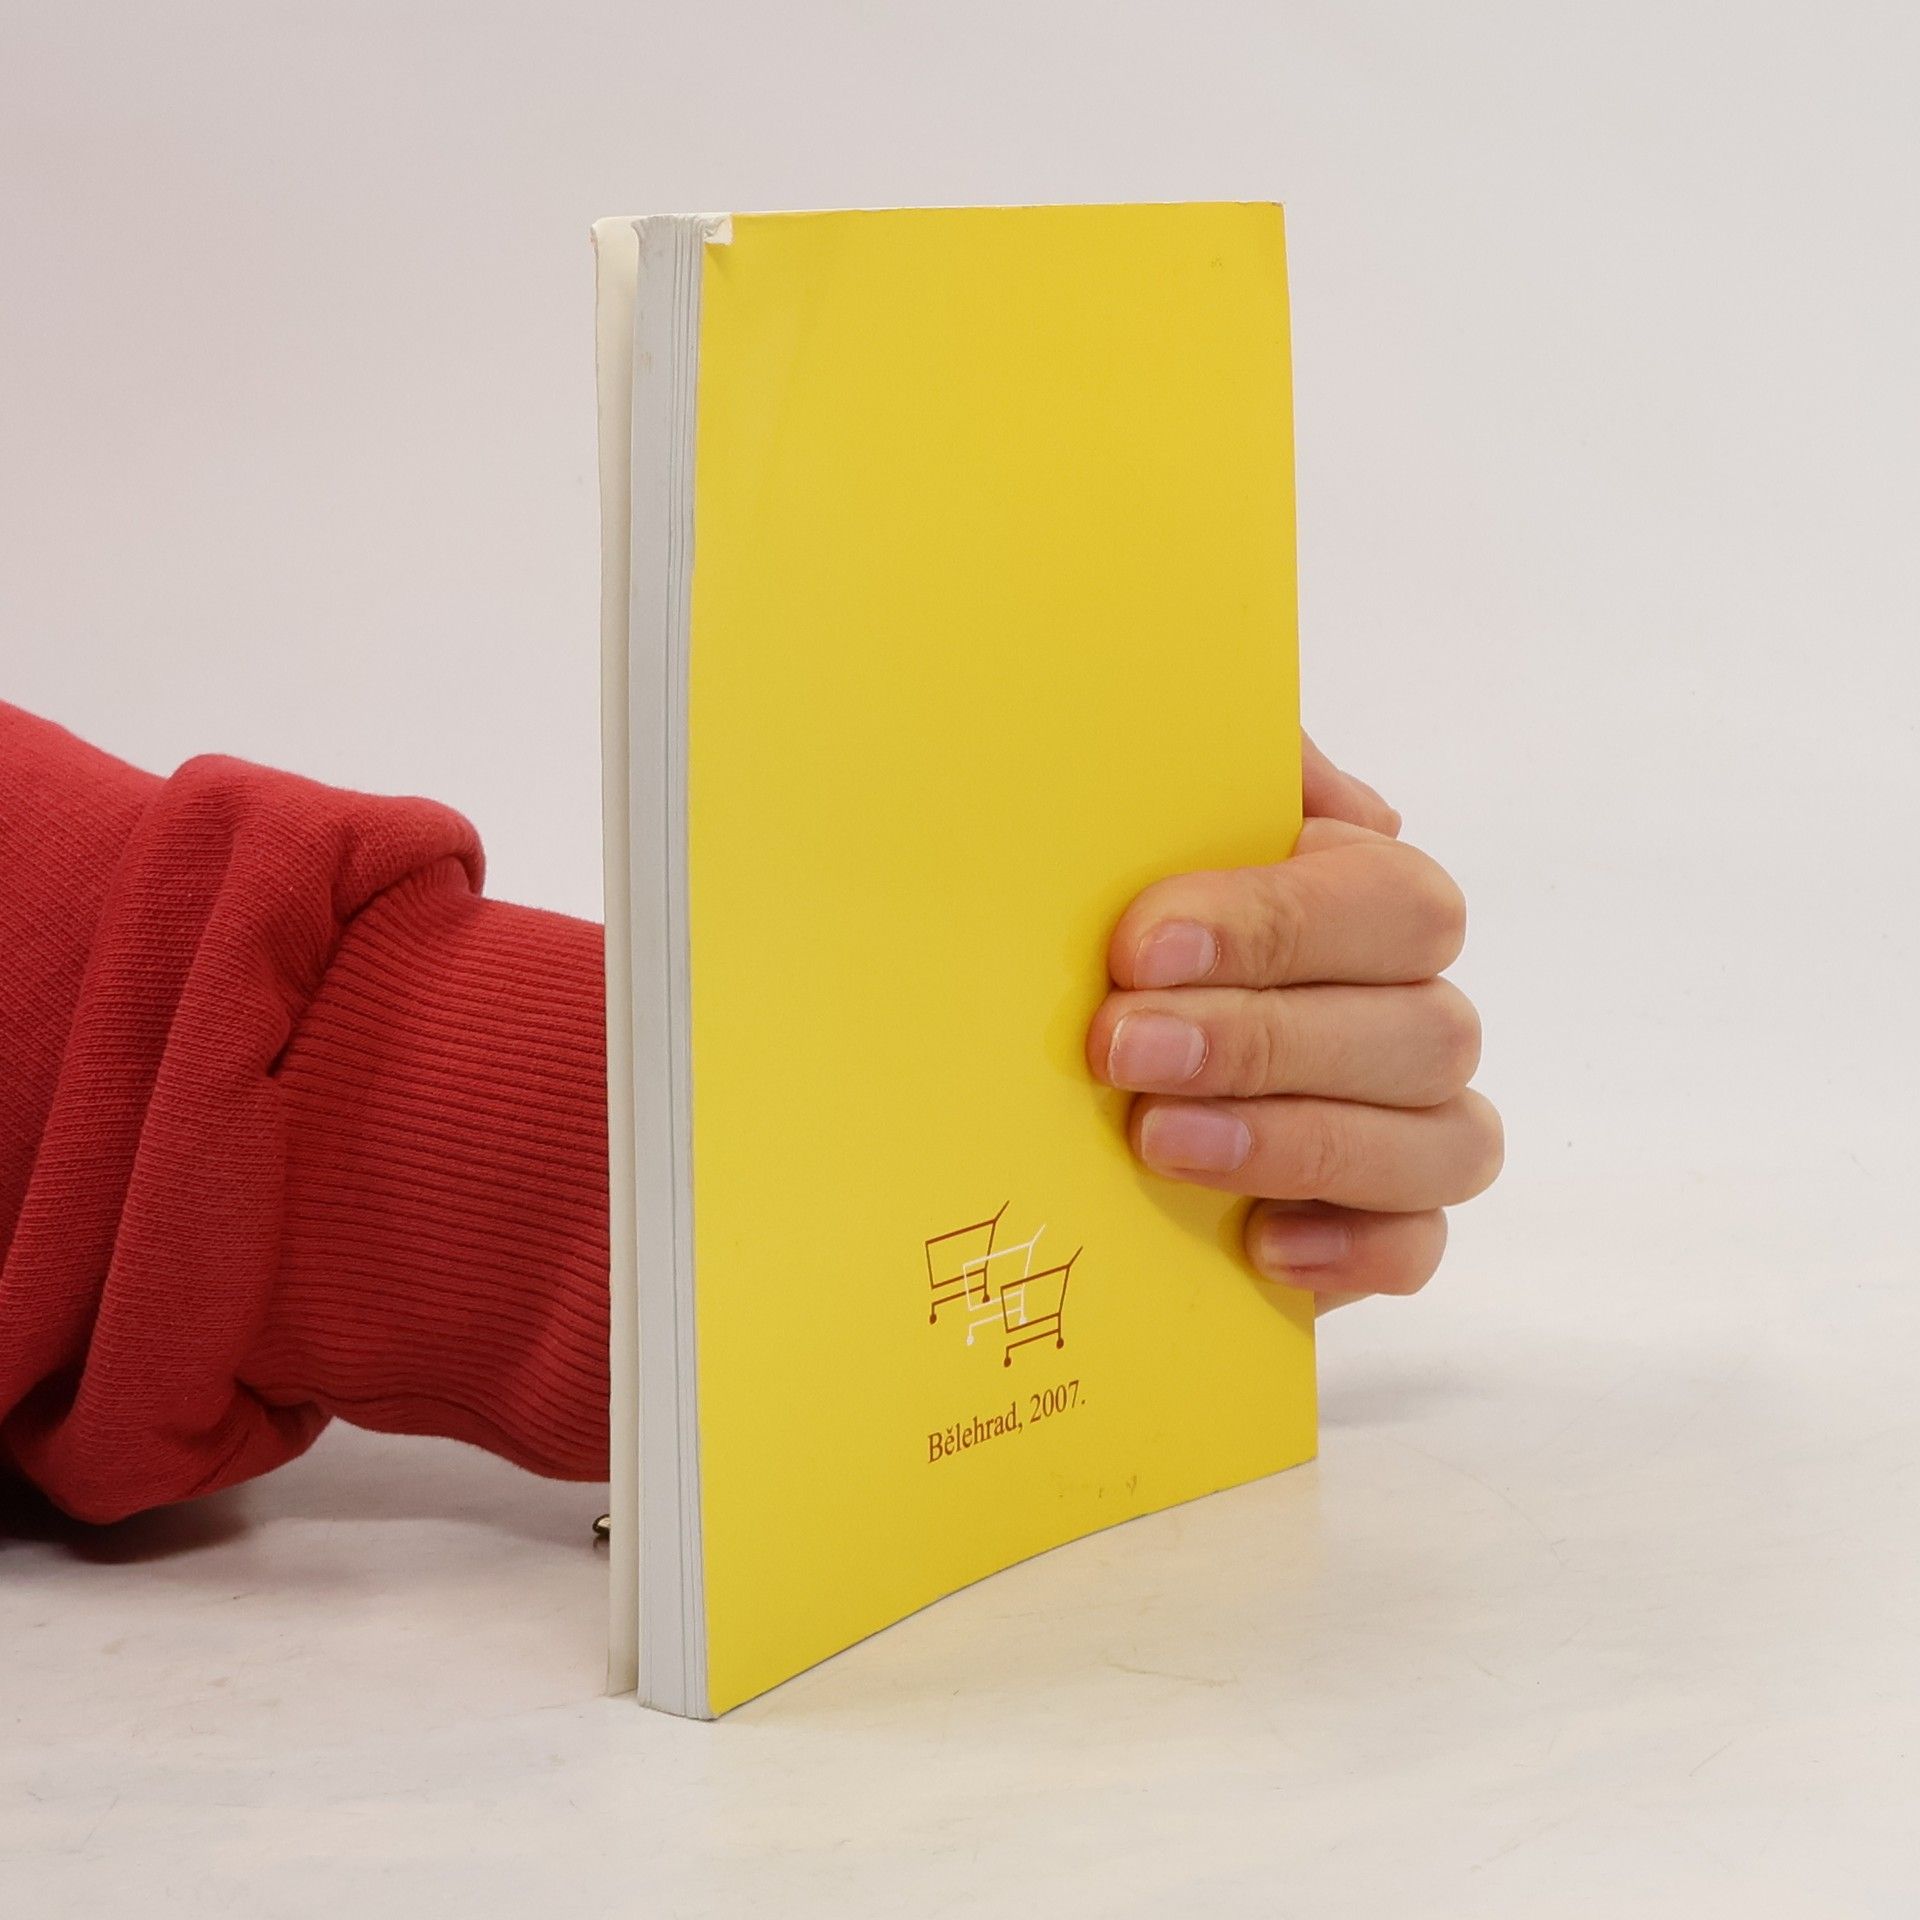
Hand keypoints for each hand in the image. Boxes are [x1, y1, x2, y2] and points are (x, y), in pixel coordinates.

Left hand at [1087, 736, 1501, 1308]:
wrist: (1093, 1047)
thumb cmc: (1128, 926)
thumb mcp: (1148, 826)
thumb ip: (1222, 772)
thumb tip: (1320, 785)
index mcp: (1372, 898)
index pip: (1386, 903)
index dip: (1274, 927)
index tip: (1141, 948)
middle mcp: (1416, 1008)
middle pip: (1420, 1028)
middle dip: (1263, 1042)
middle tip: (1124, 1049)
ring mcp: (1415, 1121)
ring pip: (1441, 1142)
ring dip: (1300, 1143)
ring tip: (1162, 1144)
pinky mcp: (1388, 1223)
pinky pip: (1420, 1246)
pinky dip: (1352, 1248)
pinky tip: (1256, 1241)